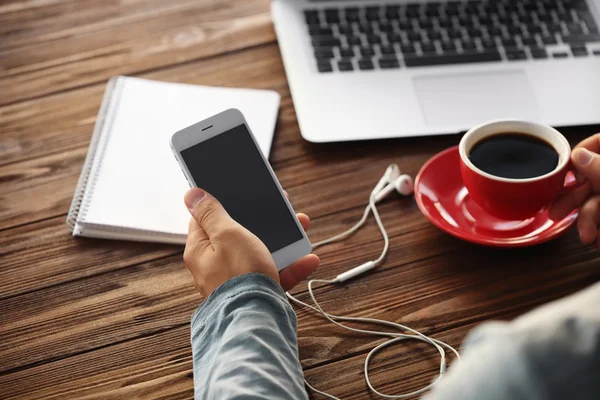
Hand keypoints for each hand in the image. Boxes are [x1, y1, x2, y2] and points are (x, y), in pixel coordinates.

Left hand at [183, 188, 319, 296]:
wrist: (257, 320)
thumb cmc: (239, 276)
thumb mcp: (227, 234)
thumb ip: (211, 212)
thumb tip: (191, 194)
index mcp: (201, 249)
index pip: (205, 218)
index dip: (223, 203)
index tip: (240, 192)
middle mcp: (216, 265)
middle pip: (238, 234)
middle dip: (262, 220)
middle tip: (280, 207)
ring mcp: (237, 279)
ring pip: (261, 252)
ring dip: (284, 240)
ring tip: (301, 226)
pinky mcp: (256, 292)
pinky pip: (275, 273)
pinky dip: (292, 266)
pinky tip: (308, 259)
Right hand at [549, 134, 599, 246]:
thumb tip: (579, 155)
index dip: (584, 150)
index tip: (568, 168)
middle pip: (592, 177)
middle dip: (575, 199)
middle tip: (555, 212)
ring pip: (595, 203)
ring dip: (587, 222)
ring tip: (589, 238)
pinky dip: (597, 232)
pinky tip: (598, 242)